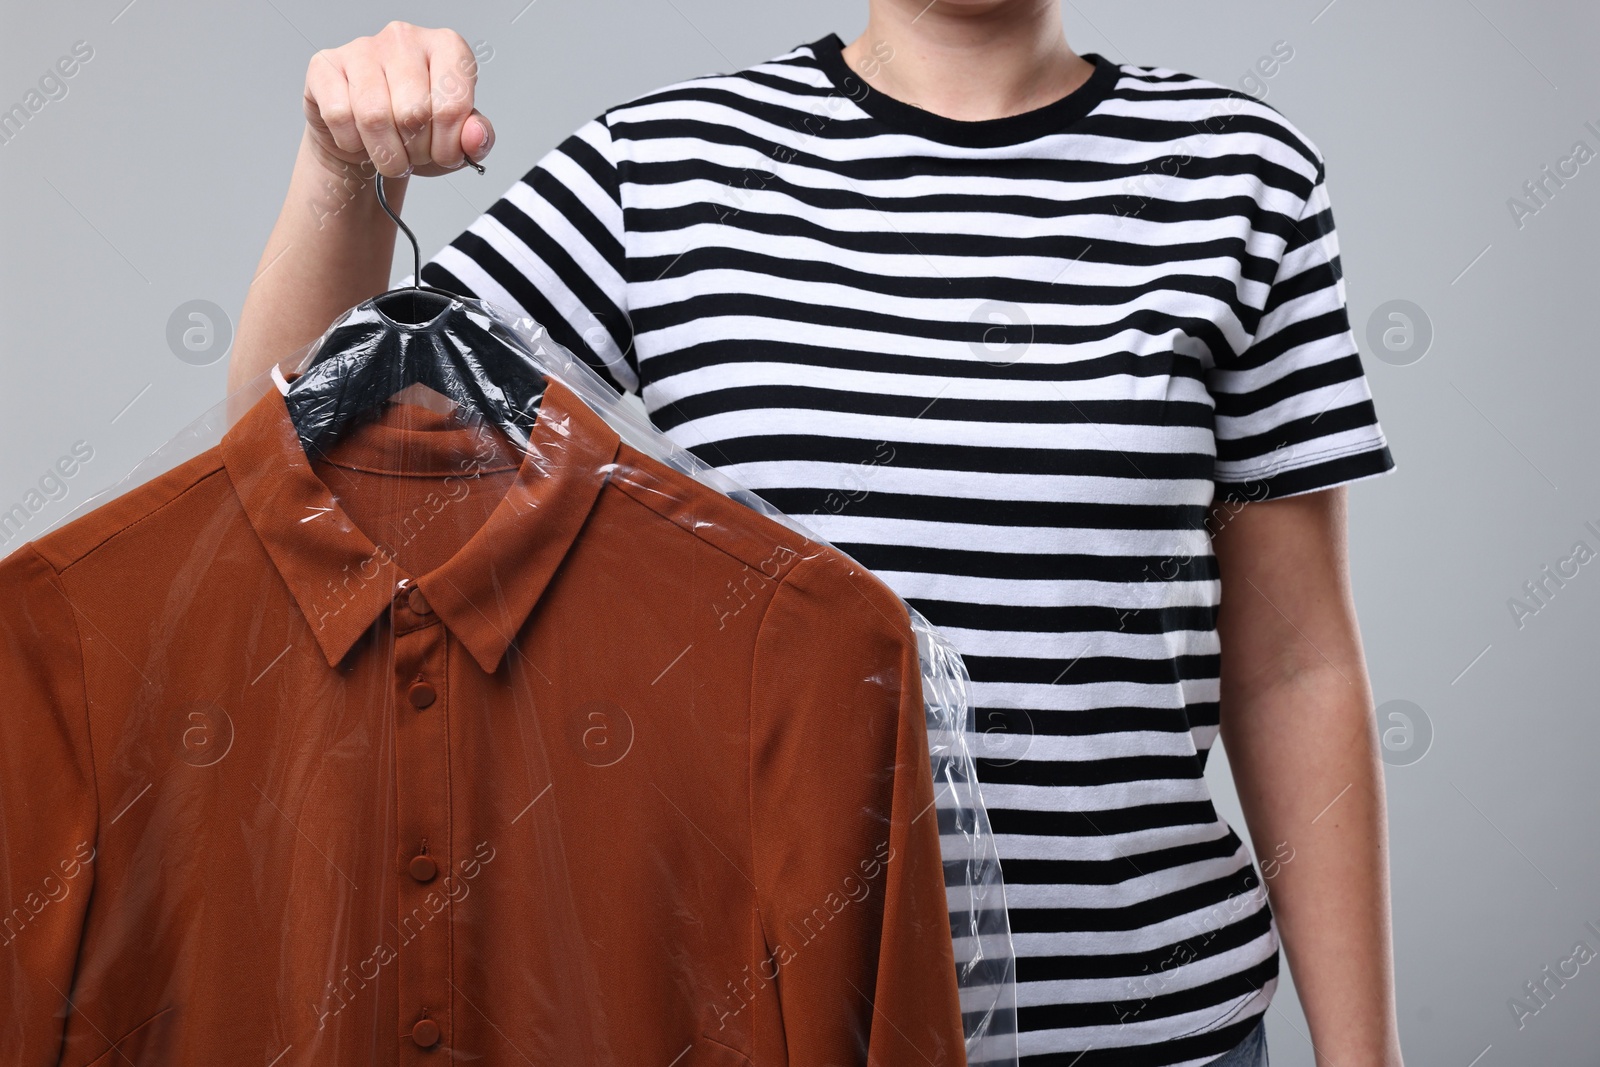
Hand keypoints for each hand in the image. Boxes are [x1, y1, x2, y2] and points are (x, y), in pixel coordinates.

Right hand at [302, 21, 493, 179]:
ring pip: (375, 116)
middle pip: (414, 113)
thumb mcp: (456, 140)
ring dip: (385, 153)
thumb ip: (477, 138)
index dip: (448, 145)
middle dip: (416, 151)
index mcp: (446, 47)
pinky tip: (360, 138)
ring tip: (390, 154)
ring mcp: (362, 47)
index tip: (443, 154)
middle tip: (413, 154)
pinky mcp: (325, 65)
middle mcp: (404, 38)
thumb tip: (475, 135)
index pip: (453, 104)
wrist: (367, 141)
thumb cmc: (416, 134)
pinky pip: (340, 116)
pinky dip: (353, 143)